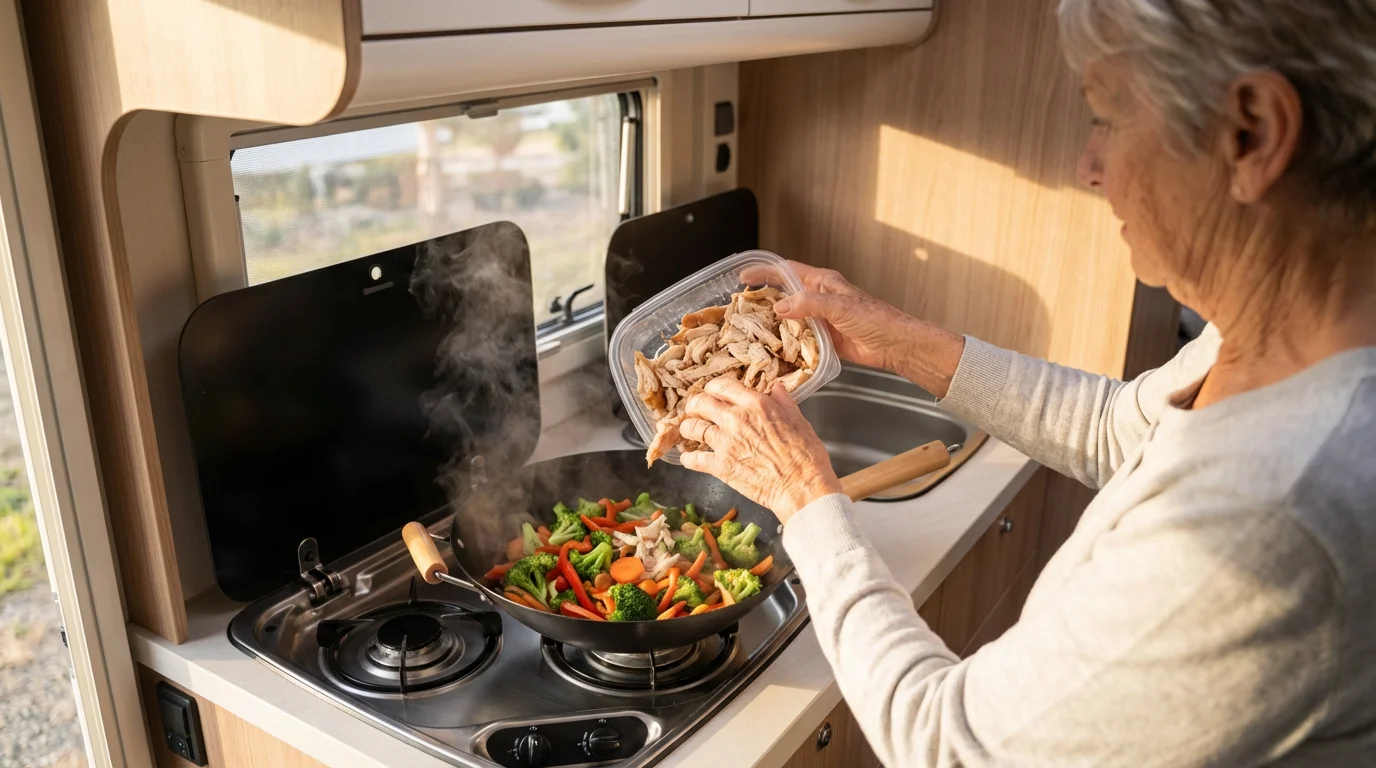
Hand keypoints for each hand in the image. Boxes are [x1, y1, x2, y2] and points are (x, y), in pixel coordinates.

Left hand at [678, 377, 842, 524]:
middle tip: (695, 409)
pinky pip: (693, 459)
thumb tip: (776, 388)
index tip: (712, 392)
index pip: (722, 386)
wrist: (801, 486)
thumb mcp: (798, 419)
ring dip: (688, 428)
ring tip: (689, 431)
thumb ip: (783, 402)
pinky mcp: (720, 466)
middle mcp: (736, 419)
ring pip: (692, 428)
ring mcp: (725, 443)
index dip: (713, 388)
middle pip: (700, 403)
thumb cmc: (805, 455)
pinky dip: (688, 458)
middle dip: (694, 405)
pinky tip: (689, 457)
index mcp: (755, 404)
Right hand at [741, 261, 965, 397]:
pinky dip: (785, 341)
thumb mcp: (839, 307)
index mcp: (822, 282)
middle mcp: (818, 298)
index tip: (742, 276)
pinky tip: (772, 348)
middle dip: (763, 298)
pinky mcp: (823, 338)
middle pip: (784, 294)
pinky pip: (798, 338)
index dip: (764, 271)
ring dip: (772, 322)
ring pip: (789, 317)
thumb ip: (809, 305)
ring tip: (749, 330)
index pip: (786, 271)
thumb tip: (779, 307)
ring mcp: (820, 319)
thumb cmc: (875, 319)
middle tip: (740, 307)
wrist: (894, 344)